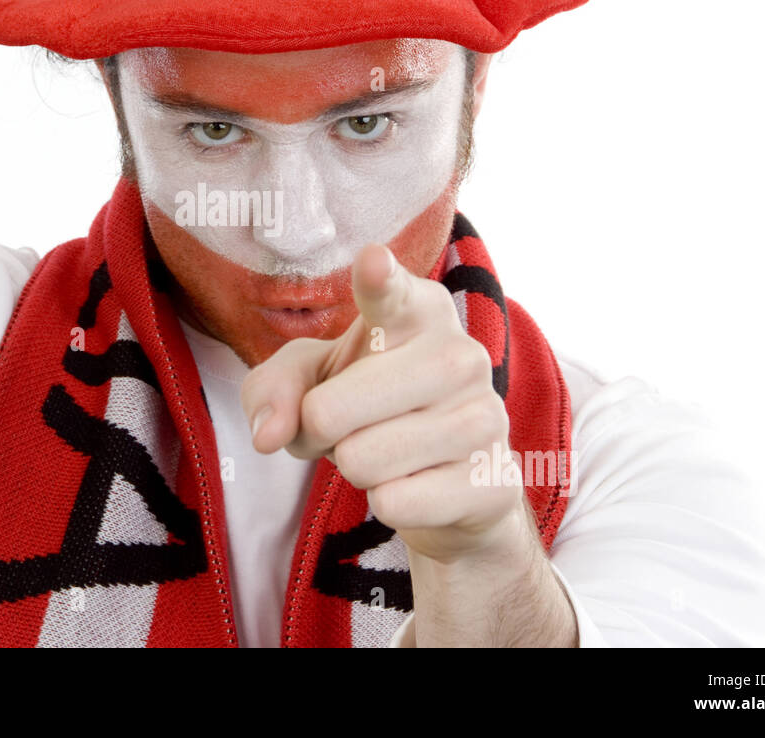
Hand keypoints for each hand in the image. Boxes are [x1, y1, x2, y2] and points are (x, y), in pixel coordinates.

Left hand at [240, 243, 529, 564]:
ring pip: (362, 461)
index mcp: (417, 310)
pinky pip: (396, 503)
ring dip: (354, 468)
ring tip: (385, 451)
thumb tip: (269, 434)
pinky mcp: (495, 481)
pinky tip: (418, 485)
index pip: (390, 293)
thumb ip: (273, 389)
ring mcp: (486, 418)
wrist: (448, 485)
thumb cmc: (368, 408)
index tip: (371, 260)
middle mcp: (459, 355)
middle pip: (331, 410)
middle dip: (317, 430)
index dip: (378, 280)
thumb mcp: (309, 383)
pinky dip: (388, 503)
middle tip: (344, 426)